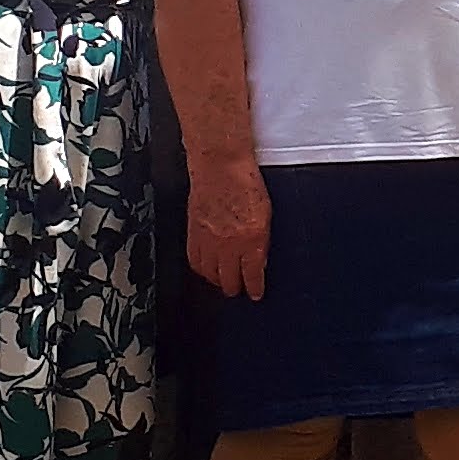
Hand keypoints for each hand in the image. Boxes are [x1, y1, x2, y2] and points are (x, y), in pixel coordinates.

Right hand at [188, 159, 271, 299]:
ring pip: (210, 274)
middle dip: (235, 288)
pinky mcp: (193, 233)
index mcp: (252, 239)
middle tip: (238, 289)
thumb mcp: (266, 213)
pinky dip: (200, 269)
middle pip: (229, 280)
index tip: (255, 294)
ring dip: (217, 281)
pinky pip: (194, 260)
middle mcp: (228, 244)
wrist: (220, 165)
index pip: (252, 275)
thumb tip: (259, 258)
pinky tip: (205, 269)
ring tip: (222, 282)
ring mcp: (208, 240)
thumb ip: (262, 239)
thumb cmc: (246, 182)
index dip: (254, 288)